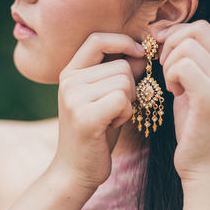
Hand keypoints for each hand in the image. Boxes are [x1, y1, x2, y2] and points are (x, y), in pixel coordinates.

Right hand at [52, 32, 144, 190]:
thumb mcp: (105, 97)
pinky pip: (123, 99)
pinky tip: (112, 125)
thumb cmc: (96, 131)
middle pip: (121, 65)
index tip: (138, 53)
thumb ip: (119, 74)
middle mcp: (68, 81)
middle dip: (130, 87)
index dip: (122, 41)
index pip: (97, 39)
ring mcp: (74, 98)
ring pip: (125, 82)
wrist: (75, 169)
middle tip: (115, 108)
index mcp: (70, 73)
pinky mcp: (85, 116)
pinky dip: (126, 114)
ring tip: (111, 118)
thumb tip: (141, 54)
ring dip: (128, 103)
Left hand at [156, 20, 209, 183]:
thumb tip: (168, 36)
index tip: (161, 47)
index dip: (177, 32)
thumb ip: (190, 63)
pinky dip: (170, 76)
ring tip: (172, 86)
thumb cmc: (195, 128)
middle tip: (164, 67)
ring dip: (169, 64)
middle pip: (197, 30)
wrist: (206, 167)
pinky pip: (182, 66)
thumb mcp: (195, 89)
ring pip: (186, 47)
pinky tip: (173, 93)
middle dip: (171, 44)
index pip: (204, 28)